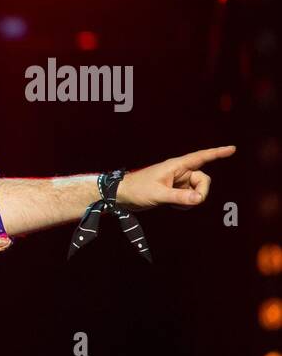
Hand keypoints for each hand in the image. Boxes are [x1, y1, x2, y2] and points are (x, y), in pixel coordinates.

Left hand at [115, 145, 235, 211]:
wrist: (122, 196)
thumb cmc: (136, 190)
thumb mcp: (158, 194)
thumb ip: (179, 197)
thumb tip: (199, 199)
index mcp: (176, 166)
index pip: (201, 157)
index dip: (217, 153)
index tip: (232, 149)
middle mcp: (180, 171)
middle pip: (203, 179)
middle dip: (201, 191)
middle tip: (192, 201)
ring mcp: (178, 181)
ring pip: (197, 189)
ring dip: (192, 199)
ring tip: (175, 205)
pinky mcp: (175, 190)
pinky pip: (190, 196)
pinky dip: (187, 203)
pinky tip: (175, 207)